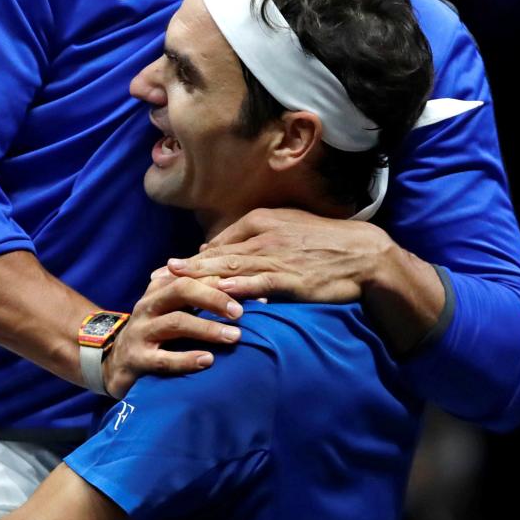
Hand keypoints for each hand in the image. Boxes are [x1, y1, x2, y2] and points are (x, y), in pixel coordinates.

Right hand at [103, 272, 242, 399]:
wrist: (114, 363)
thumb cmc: (154, 333)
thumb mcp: (171, 309)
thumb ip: (198, 296)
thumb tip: (240, 282)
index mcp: (159, 290)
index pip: (192, 276)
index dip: (222, 281)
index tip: (252, 291)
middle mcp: (148, 306)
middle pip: (181, 289)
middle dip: (214, 298)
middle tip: (240, 312)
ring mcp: (141, 332)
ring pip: (176, 322)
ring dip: (207, 328)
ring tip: (234, 336)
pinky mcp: (136, 359)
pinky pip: (163, 359)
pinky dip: (187, 359)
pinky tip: (208, 360)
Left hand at [167, 208, 443, 353]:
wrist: (366, 254)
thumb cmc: (327, 242)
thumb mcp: (288, 229)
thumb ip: (256, 238)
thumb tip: (223, 252)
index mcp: (261, 222)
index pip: (217, 242)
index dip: (191, 258)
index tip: (166, 270)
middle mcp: (263, 237)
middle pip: (214, 254)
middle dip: (183, 269)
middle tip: (153, 279)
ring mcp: (275, 257)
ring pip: (229, 269)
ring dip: (198, 279)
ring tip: (172, 287)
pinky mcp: (290, 278)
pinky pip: (256, 285)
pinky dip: (234, 290)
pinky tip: (215, 296)